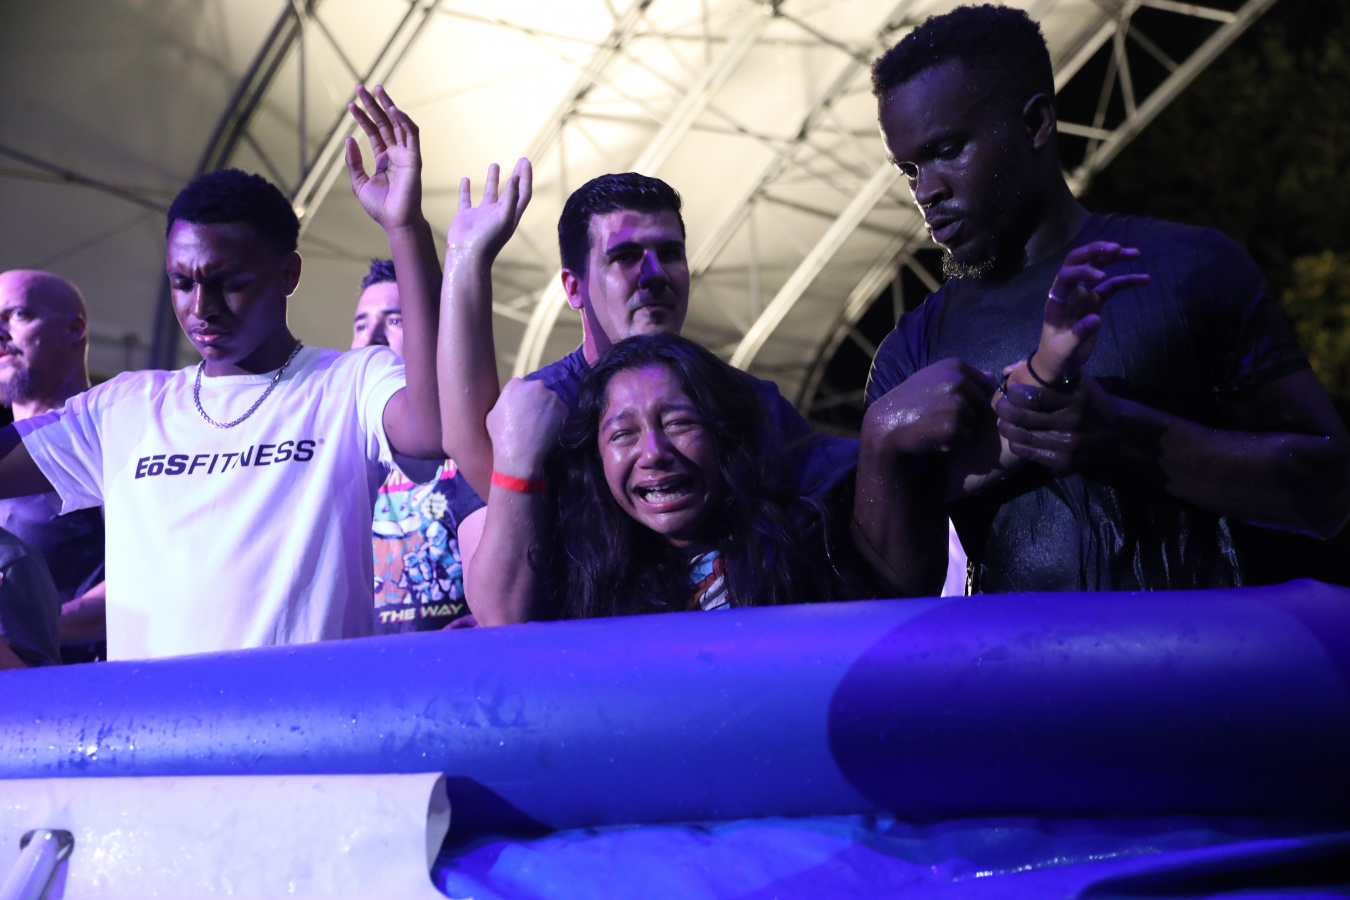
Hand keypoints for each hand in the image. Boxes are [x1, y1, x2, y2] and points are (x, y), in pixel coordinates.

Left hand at [345, 84, 422, 231]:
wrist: (396, 222)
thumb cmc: (380, 207)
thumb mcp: (359, 183)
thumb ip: (353, 162)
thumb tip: (349, 139)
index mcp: (384, 159)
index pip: (374, 132)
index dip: (363, 118)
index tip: (351, 105)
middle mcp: (396, 154)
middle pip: (385, 123)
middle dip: (374, 105)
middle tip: (361, 88)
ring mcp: (406, 154)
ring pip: (398, 124)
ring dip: (388, 106)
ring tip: (376, 89)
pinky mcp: (414, 158)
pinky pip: (411, 135)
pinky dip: (403, 121)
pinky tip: (392, 109)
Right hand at [445, 158, 531, 260]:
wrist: (467, 255)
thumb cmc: (489, 239)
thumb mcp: (505, 217)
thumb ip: (511, 197)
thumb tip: (517, 177)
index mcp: (511, 215)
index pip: (523, 193)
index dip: (526, 177)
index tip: (525, 161)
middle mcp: (498, 214)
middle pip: (511, 191)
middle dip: (516, 176)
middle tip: (521, 160)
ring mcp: (482, 215)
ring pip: (490, 193)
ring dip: (493, 179)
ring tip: (495, 164)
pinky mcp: (466, 216)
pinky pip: (466, 199)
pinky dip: (466, 189)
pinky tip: (466, 179)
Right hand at [486, 378, 567, 476]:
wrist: (519, 454)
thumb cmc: (501, 436)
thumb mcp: (492, 414)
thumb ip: (504, 402)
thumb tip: (511, 402)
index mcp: (515, 384)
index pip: (521, 386)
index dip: (522, 399)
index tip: (522, 409)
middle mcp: (535, 385)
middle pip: (537, 390)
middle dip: (536, 400)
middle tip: (533, 417)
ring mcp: (551, 396)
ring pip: (551, 400)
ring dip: (547, 409)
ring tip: (542, 426)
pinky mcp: (563, 408)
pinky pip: (560, 411)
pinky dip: (557, 419)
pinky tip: (549, 430)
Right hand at [865, 358, 994, 453]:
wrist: (887, 424)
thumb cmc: (910, 401)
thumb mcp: (932, 378)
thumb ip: (962, 377)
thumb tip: (993, 376)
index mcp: (956, 366)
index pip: (985, 386)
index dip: (970, 400)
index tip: (946, 404)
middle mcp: (959, 382)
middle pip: (981, 405)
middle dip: (966, 414)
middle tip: (938, 416)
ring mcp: (957, 404)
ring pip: (974, 423)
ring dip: (958, 430)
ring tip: (934, 425)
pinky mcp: (953, 427)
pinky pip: (966, 440)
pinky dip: (953, 443)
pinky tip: (934, 436)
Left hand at [995, 376, 1119, 471]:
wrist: (1117, 431)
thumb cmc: (1090, 400)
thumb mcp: (1077, 380)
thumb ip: (1047, 372)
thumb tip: (1009, 369)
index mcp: (1075, 399)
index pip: (1035, 397)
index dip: (1015, 393)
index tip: (1010, 390)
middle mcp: (1072, 422)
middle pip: (1024, 418)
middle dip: (1005, 410)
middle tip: (1000, 405)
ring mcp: (1068, 444)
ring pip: (1023, 437)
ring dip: (1006, 428)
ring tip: (1002, 421)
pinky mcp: (1064, 461)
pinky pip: (1030, 453)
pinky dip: (1017, 444)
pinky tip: (1014, 437)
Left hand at [1038, 242, 1149, 376]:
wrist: (1060, 364)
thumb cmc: (1057, 356)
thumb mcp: (1064, 349)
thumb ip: (1078, 334)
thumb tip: (1097, 319)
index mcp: (1057, 300)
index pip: (1066, 276)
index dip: (1082, 272)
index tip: (1101, 276)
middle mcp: (1069, 292)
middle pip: (1078, 262)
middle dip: (1096, 252)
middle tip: (1117, 248)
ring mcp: (1082, 294)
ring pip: (1097, 268)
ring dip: (1113, 258)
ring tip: (1135, 253)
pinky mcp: (1095, 301)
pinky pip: (1111, 286)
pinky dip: (1127, 280)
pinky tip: (1145, 279)